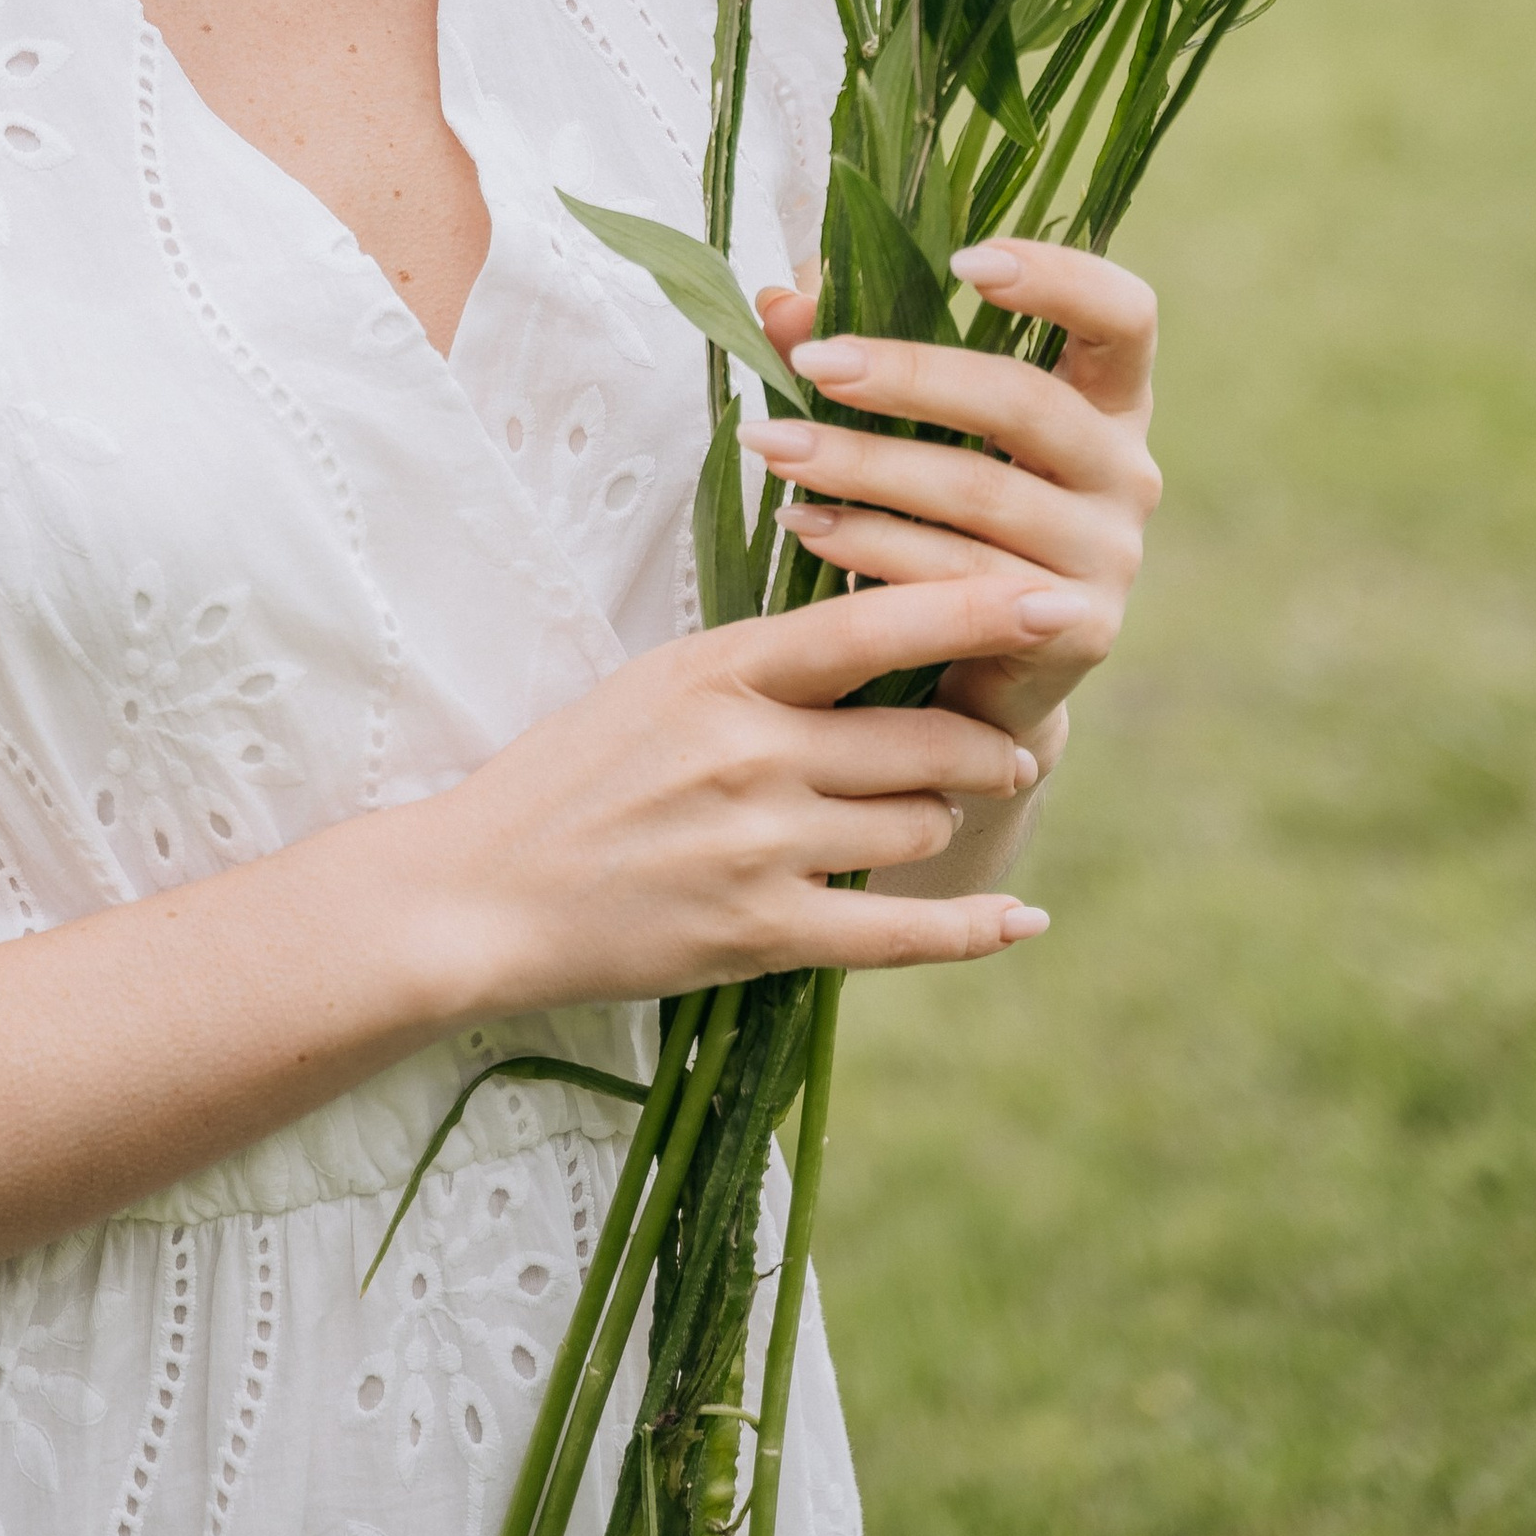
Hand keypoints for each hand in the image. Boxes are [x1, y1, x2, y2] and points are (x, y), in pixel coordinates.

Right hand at [426, 571, 1067, 1009]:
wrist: (478, 891)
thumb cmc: (571, 775)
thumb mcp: (657, 684)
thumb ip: (766, 665)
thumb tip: (885, 636)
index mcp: (719, 671)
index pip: (873, 628)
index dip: (976, 613)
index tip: (1057, 600)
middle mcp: (749, 752)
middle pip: (925, 738)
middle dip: (986, 746)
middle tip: (1007, 749)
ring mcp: (757, 847)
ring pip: (918, 824)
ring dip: (942, 822)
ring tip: (932, 817)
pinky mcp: (759, 935)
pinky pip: (900, 931)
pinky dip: (973, 925)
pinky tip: (1021, 917)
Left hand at [741, 238, 1159, 759]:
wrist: (975, 674)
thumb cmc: (940, 518)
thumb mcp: (908, 426)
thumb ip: (854, 353)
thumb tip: (778, 298)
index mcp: (1106, 400)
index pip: (1124, 316)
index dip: (1060, 278)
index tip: (965, 259)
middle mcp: (1127, 472)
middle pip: (1028, 403)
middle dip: (910, 376)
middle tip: (813, 361)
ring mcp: (1110, 556)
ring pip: (981, 494)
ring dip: (864, 465)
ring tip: (774, 445)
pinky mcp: (1076, 629)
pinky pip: (963, 580)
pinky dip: (873, 548)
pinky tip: (803, 524)